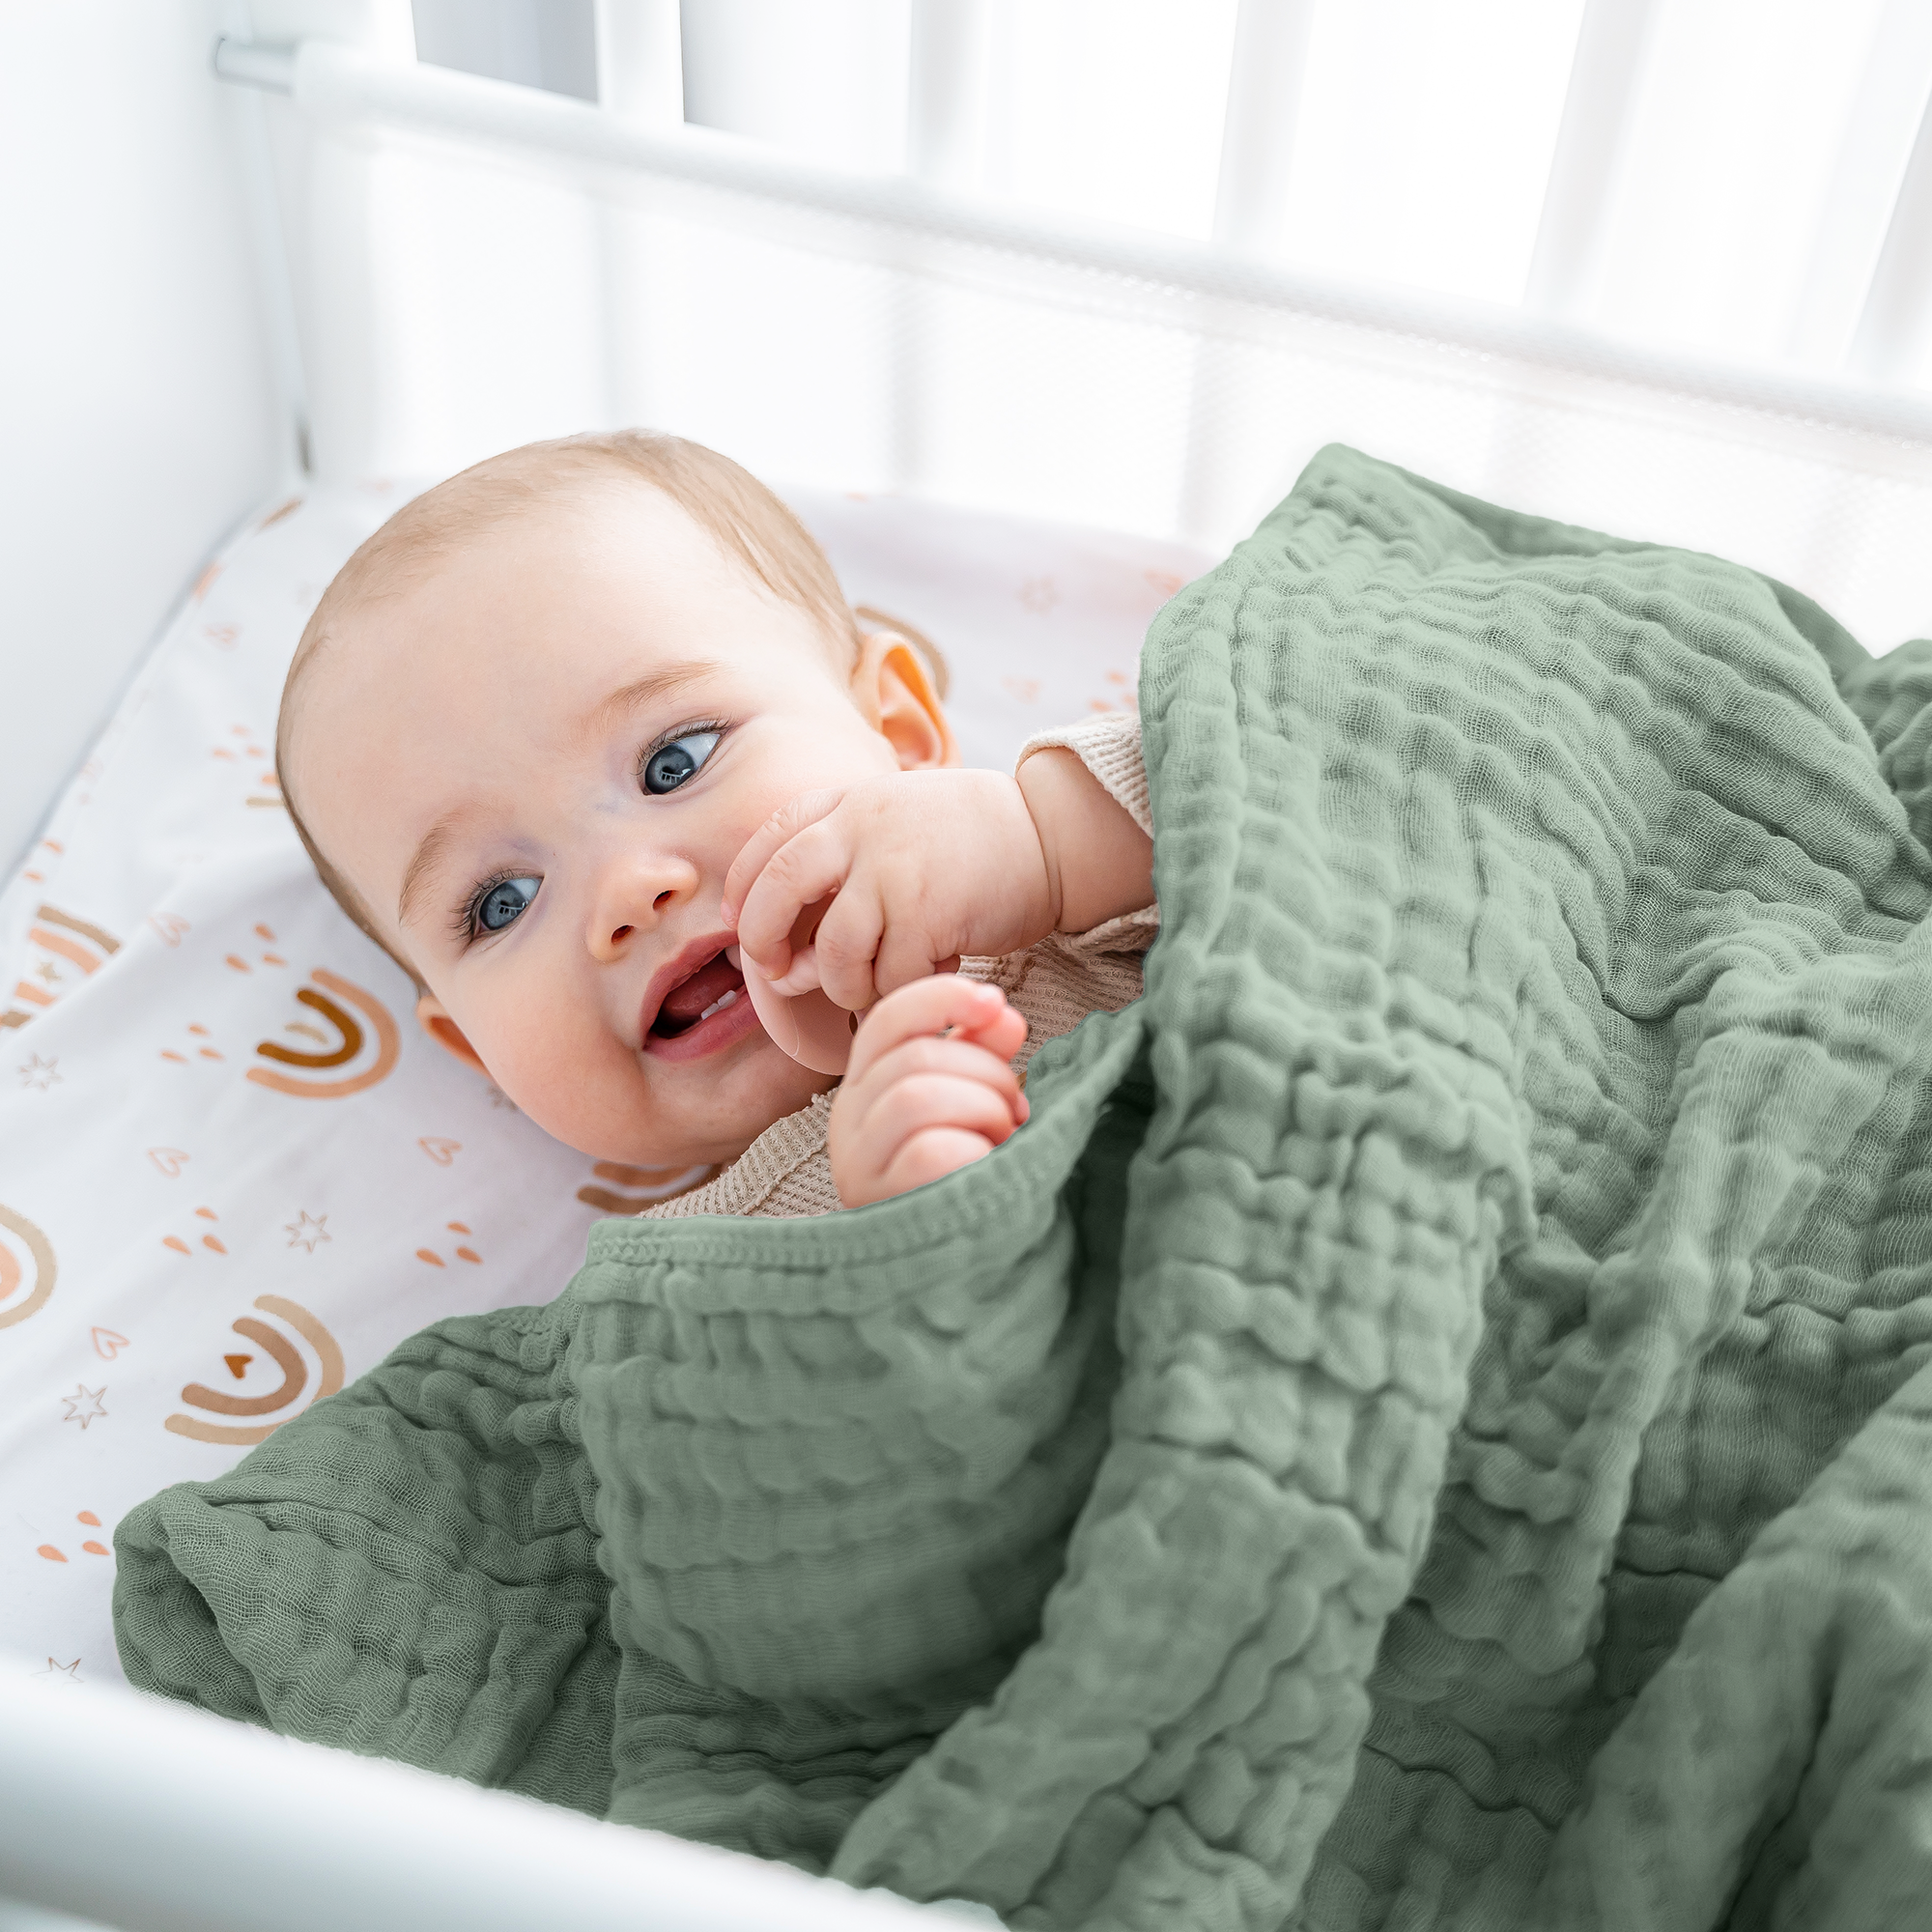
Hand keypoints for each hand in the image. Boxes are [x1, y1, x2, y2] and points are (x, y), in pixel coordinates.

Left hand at [722, 770, 1053, 1013]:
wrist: (1051, 838)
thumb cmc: (974, 842)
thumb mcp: (899, 821)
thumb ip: (847, 860)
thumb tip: (792, 952)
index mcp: (850, 801)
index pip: (770, 839)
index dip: (744, 887)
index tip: (739, 922)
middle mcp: (862, 828)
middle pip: (778, 889)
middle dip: (763, 940)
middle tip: (777, 972)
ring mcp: (894, 869)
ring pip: (835, 951)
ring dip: (845, 984)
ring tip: (869, 987)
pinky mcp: (930, 912)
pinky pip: (890, 976)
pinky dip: (899, 990)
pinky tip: (925, 975)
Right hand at [827, 975, 1028, 1206]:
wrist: (957, 1274)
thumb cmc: (966, 1179)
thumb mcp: (972, 1106)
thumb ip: (981, 1054)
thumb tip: (1001, 1013)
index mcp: (866, 1088)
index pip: (887, 1019)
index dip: (944, 998)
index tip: (996, 1003)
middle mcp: (847, 1123)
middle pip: (915, 1056)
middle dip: (986, 1073)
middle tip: (1013, 1112)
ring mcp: (857, 1167)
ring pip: (916, 1096)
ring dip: (981, 1109)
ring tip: (999, 1139)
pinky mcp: (879, 1205)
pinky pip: (929, 1151)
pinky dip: (973, 1152)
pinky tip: (982, 1170)